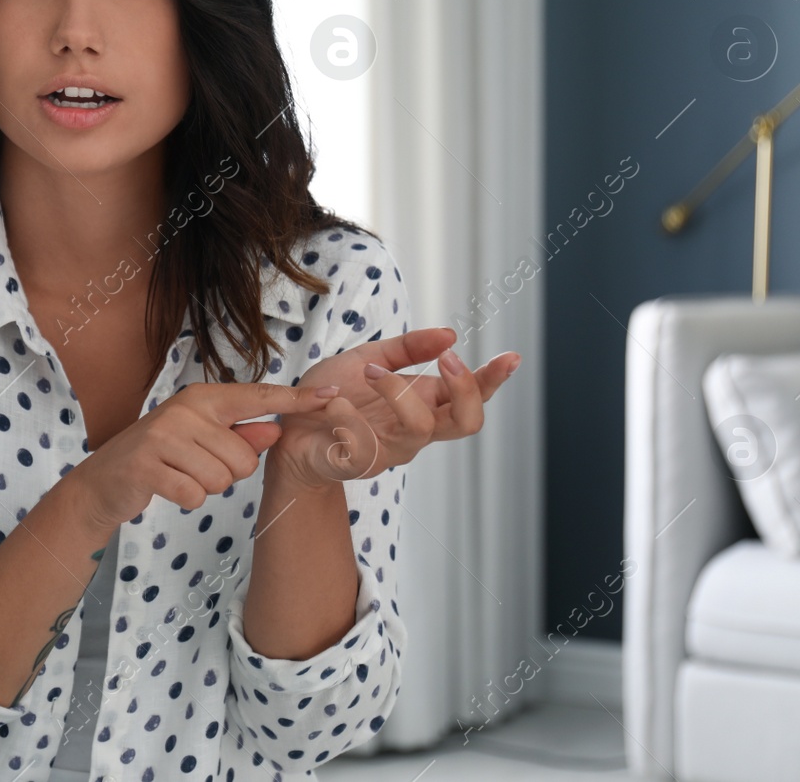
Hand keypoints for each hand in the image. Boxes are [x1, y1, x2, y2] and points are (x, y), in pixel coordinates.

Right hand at [72, 381, 340, 530]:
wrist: (104, 481)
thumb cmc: (161, 457)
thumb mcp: (201, 439)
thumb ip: (240, 433)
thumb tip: (277, 429)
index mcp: (203, 398)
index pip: (259, 398)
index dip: (296, 400)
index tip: (330, 397)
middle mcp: (185, 410)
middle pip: (244, 457)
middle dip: (227, 473)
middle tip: (195, 465)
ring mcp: (164, 436)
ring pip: (222, 479)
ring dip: (206, 487)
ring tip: (180, 473)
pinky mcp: (148, 465)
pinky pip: (196, 495)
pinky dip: (187, 500)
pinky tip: (168, 487)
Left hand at [269, 327, 520, 490]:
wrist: (288, 428)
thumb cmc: (333, 394)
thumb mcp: (370, 358)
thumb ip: (408, 348)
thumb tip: (450, 334)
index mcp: (423, 403)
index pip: (470, 396)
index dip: (493, 380)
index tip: (511, 356)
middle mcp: (414, 429)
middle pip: (466, 423)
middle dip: (465, 389)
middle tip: (447, 360)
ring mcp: (389, 450)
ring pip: (419, 429)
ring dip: (397, 392)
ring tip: (369, 372)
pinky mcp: (357, 464)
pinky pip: (365, 445)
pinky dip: (348, 414)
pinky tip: (331, 401)